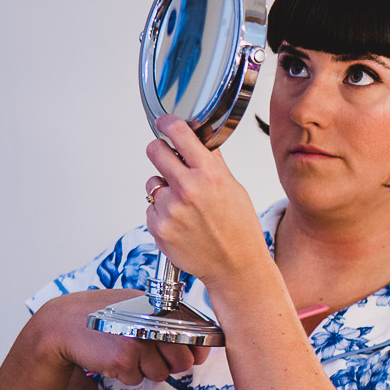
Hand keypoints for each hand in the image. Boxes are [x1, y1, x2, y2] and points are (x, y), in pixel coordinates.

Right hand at [31, 290, 210, 385]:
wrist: (65, 322)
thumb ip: (167, 324)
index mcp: (162, 308)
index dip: (191, 352)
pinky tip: (110, 358)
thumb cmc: (104, 316)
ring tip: (124, 352)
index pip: (196, 338)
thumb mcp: (139, 307)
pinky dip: (125, 375)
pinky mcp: (124, 359)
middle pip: (183, 362)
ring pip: (160, 374)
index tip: (180, 353)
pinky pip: (137, 379)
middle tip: (144, 355)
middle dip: (167, 365)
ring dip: (143, 370)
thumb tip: (198, 353)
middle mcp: (154, 323)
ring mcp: (140, 341)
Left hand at [144, 115, 267, 295]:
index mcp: (210, 174)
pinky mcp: (158, 227)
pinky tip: (181, 223)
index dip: (168, 124)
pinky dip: (161, 213)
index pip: (178, 133)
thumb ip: (212, 162)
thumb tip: (197, 139)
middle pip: (154, 150)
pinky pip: (151, 208)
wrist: (235, 266)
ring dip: (163, 190)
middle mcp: (188, 189)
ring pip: (152, 183)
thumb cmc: (239, 228)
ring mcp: (170, 209)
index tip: (164, 123)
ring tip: (184, 207)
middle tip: (168, 161)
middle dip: (160, 152)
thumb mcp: (233, 188)